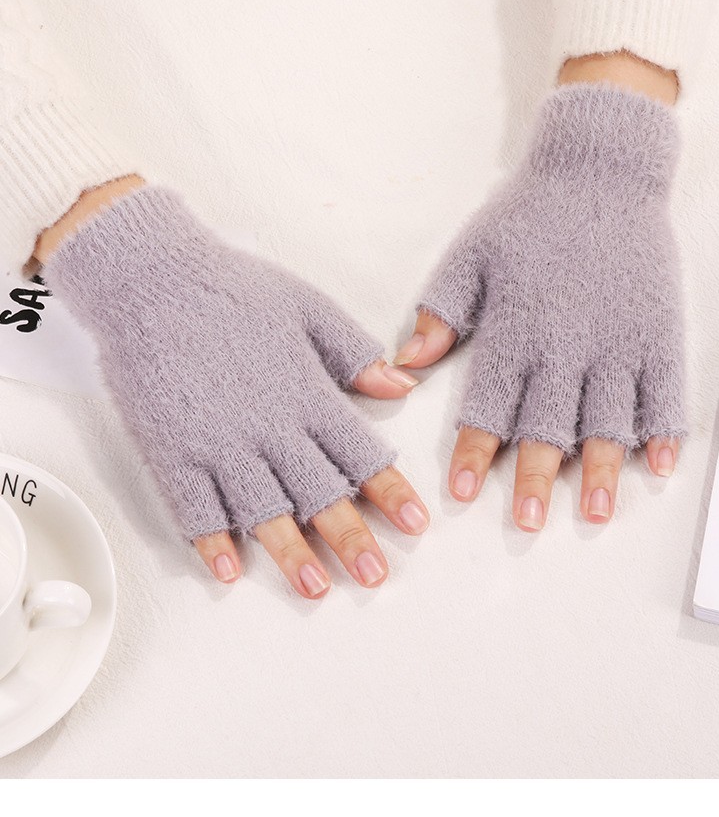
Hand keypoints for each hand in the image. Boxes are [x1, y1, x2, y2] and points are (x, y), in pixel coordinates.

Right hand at [41, 182, 427, 593]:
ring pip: (262, 513)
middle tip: (375, 576)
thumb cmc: (232, 290)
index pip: (361, 455)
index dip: (391, 493)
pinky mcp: (172, 451)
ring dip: (291, 554)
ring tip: (315, 588)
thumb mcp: (308, 308)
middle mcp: (268, 429)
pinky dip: (212, 542)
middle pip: (319, 495)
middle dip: (352, 540)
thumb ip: (355, 354)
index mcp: (306, 395)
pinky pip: (194, 508)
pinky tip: (229, 569)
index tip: (414, 525)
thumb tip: (401, 386)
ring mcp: (218, 445)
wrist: (153, 281)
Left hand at [395, 80, 684, 529]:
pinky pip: (663, 391)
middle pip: (547, 424)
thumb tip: (405, 366)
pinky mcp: (656, 331)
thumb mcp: (470, 258)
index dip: (475, 454)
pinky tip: (656, 466)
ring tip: (592, 512)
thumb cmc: (528, 216)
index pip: (489, 406)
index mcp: (515, 330)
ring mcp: (616, 340)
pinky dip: (661, 431)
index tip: (463, 493)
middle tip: (527, 521)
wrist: (599, 171)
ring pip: (606, 418)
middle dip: (534, 477)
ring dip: (598, 469)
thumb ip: (440, 314)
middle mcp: (566, 344)